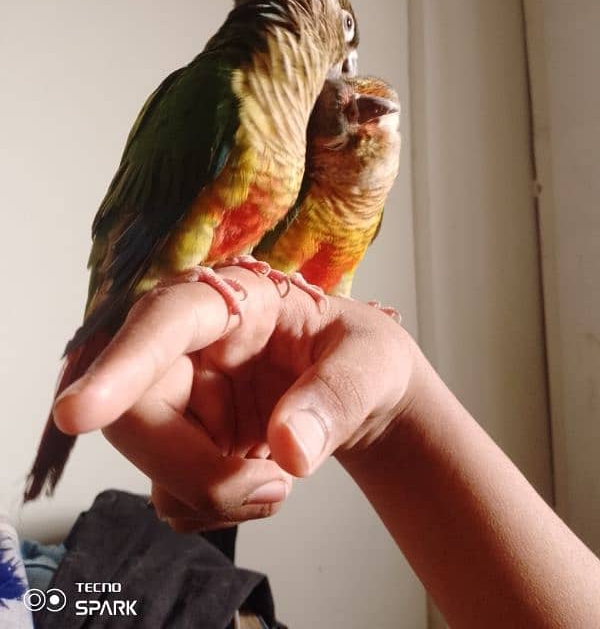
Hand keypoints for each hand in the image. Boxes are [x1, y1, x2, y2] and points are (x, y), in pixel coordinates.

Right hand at [53, 266, 415, 530]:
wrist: (363, 398)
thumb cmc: (364, 359)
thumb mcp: (373, 363)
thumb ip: (337, 398)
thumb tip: (290, 448)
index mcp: (235, 300)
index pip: (166, 321)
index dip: (122, 364)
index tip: (80, 413)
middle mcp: (191, 344)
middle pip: (136, 407)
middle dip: (193, 467)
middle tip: (273, 484)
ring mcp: (180, 394)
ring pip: (149, 459)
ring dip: (213, 493)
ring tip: (280, 476)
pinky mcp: (181, 439)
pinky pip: (170, 492)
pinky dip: (214, 507)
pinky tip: (259, 480)